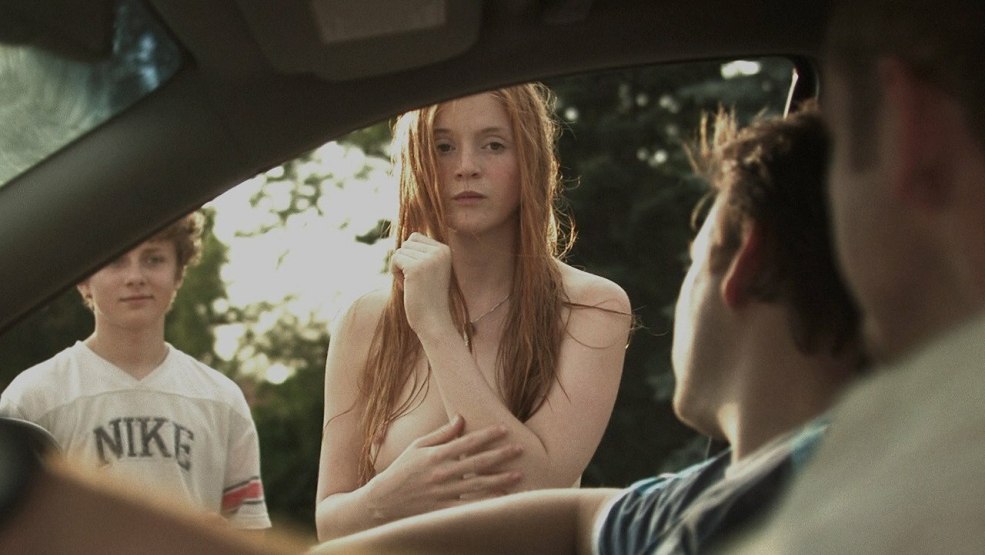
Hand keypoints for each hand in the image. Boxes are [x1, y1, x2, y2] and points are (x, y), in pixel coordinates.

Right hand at [364, 415, 522, 522]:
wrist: (382, 500)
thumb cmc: (401, 470)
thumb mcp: (417, 447)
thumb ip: (441, 434)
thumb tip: (460, 418)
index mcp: (435, 455)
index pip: (467, 442)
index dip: (488, 435)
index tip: (505, 429)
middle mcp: (441, 473)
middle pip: (477, 462)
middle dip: (501, 455)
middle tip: (520, 449)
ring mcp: (442, 493)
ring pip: (477, 485)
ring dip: (500, 479)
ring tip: (518, 474)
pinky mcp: (441, 510)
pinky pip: (468, 507)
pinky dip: (485, 504)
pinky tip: (501, 500)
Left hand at [389, 232, 453, 333]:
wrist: (434, 322)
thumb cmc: (429, 298)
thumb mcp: (431, 270)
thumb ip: (423, 253)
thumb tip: (409, 236)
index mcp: (446, 250)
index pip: (416, 237)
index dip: (412, 256)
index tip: (421, 275)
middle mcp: (440, 251)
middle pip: (407, 243)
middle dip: (405, 261)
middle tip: (416, 282)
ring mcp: (429, 259)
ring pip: (399, 251)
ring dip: (400, 269)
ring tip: (413, 286)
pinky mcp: (415, 268)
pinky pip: (394, 259)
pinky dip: (395, 273)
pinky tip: (407, 287)